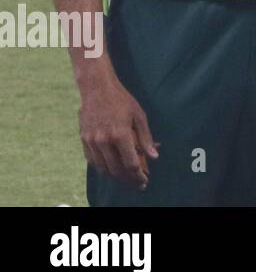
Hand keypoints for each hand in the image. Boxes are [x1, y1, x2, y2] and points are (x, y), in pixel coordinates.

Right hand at [79, 71, 157, 189]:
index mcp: (120, 135)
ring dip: (115, 176)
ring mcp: (92, 141)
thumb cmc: (122, 100)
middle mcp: (104, 141)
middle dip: (128, 179)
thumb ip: (146, 138)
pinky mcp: (84, 140)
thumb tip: (154, 156)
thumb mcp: (139, 116)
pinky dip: (102, 168)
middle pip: (116, 169)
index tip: (144, 180)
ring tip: (125, 177)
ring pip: (103, 168)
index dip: (139, 175)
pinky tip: (111, 168)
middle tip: (137, 182)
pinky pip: (93, 161)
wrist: (97, 89)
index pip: (131, 163)